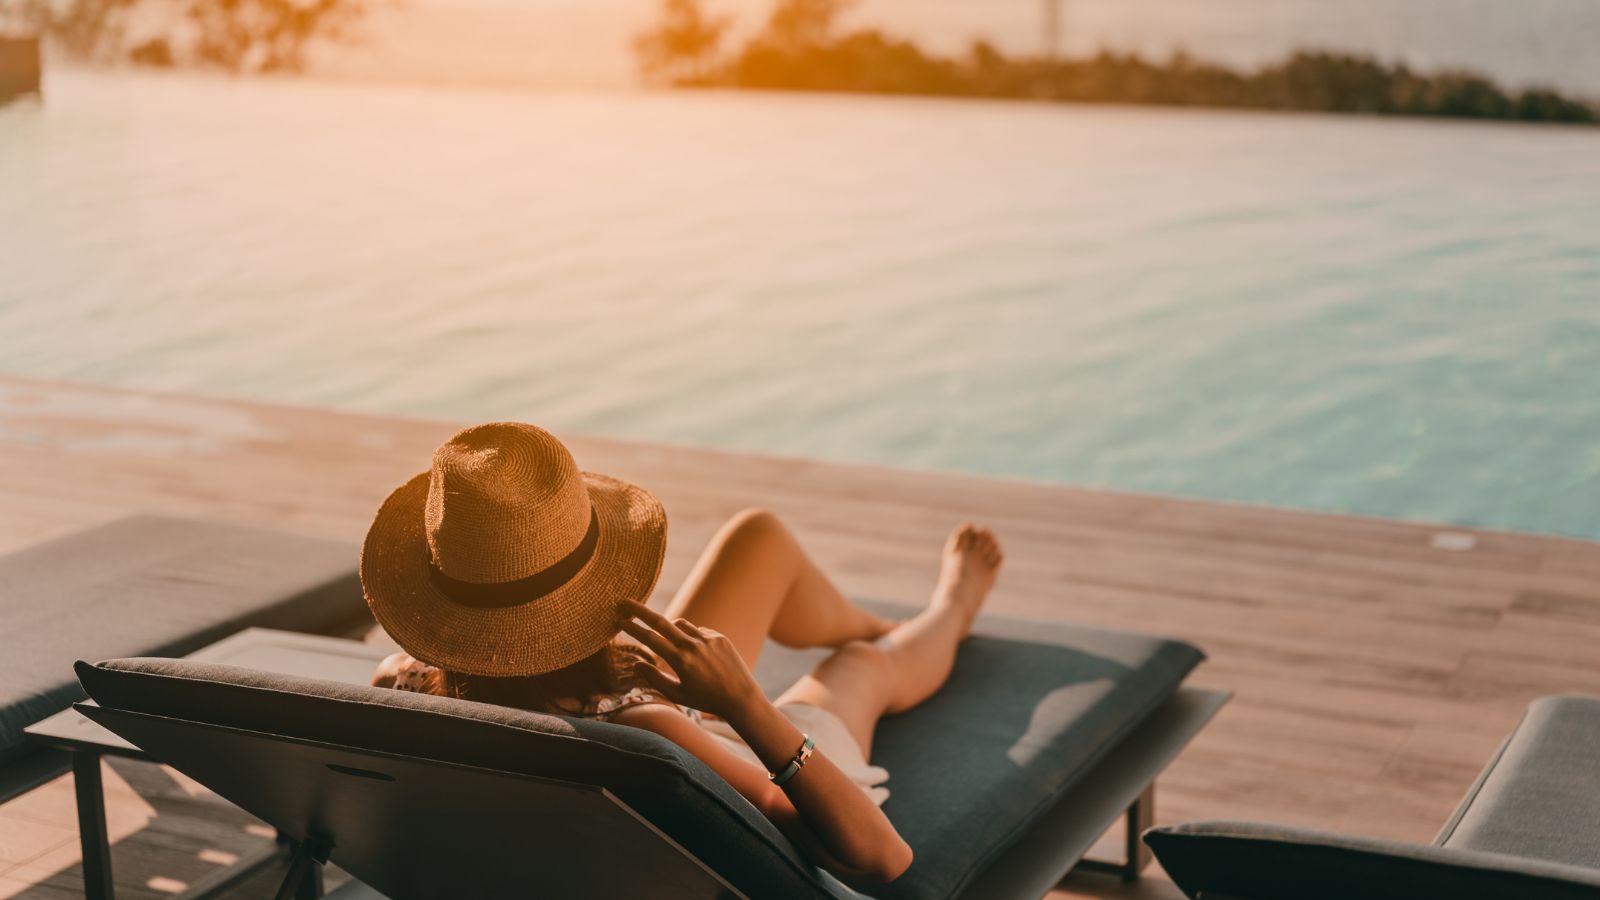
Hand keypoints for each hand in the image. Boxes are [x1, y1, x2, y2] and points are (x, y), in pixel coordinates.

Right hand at [619, 600, 763, 720]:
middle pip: (661, 621)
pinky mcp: (719, 637)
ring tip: (672, 646)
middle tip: (625, 602)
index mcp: (680, 661)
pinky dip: (691, 638)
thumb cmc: (705, 700)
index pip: (650, 639)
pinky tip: (698, 657)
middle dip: (640, 611)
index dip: (633, 628)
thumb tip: (635, 665)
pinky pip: (698, 631)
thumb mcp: (677, 694)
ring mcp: (708, 639)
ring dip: (670, 628)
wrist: (740, 697)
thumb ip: (654, 678)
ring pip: (680, 624)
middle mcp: (693, 646)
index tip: (619, 620)